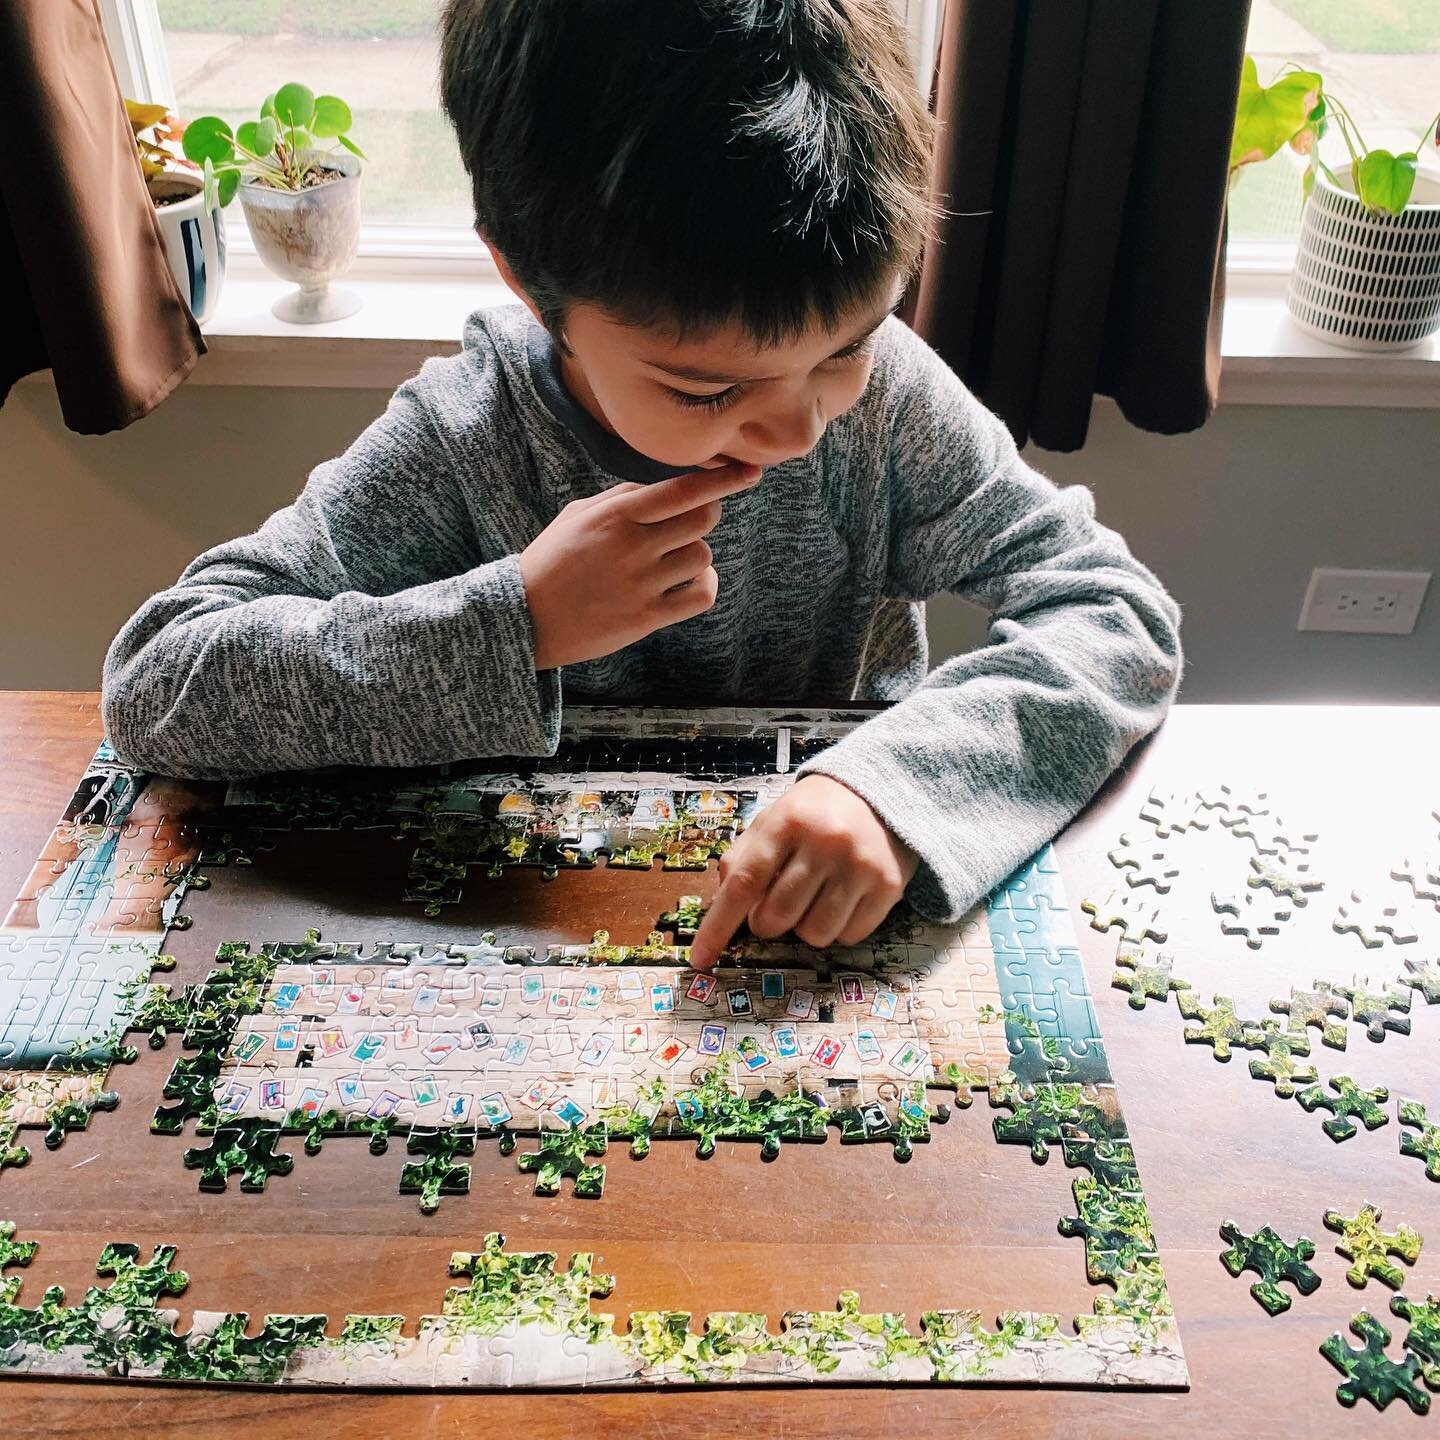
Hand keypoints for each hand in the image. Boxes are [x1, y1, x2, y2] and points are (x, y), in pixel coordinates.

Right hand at [518, 462, 761, 669]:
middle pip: (702, 520)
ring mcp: (642, 584)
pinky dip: (703, 584)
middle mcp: (633, 546)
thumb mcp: (578, 515)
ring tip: (672, 559)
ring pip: (703, 555)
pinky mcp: (647, 617)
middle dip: (704, 516)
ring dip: (696, 553)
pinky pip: (701, 594)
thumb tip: (669, 486)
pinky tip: (688, 581)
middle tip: (688, 523)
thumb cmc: (552, 560)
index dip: (723, 480)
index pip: (683, 490)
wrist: (525, 617)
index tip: (750, 471)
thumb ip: (623, 497)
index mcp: (616, 515)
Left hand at [689, 775, 918, 969]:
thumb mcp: (772, 819)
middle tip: (777, 902)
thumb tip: (721, 906)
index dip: (718, 926)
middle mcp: (825, 843)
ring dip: (805, 928)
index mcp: (786, 823)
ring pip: (814, 934)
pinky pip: (850, 936)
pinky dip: (838, 929)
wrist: (878, 791)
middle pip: (777, 917)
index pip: (744, 883)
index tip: (700, 958)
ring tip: (813, 899)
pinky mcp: (889, 886)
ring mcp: (860, 866)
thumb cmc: (814, 813)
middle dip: (767, 922)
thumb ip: (741, 858)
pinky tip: (841, 900)